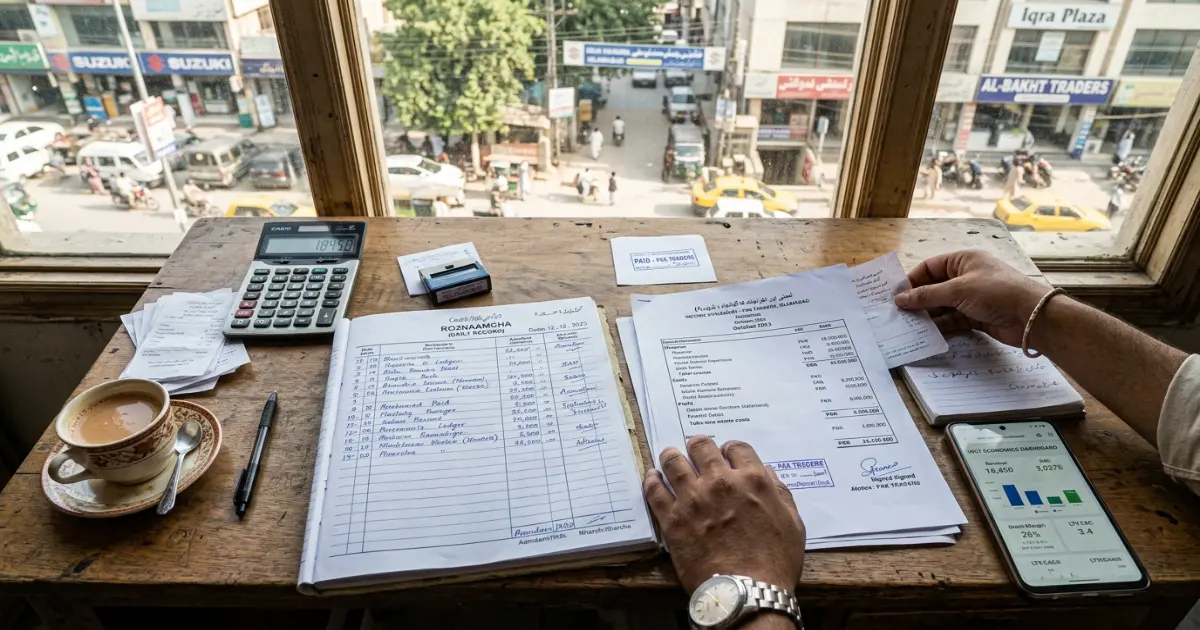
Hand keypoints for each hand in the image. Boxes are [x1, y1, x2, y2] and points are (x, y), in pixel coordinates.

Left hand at [642, 436, 805, 592]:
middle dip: (698, 446)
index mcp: (752, 480)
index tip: (725, 456)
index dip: (730, 449)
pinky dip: (652, 480)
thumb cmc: (775, 562)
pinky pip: (654, 490)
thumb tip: (767, 474)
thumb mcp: (793, 524)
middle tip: (695, 451)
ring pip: (673, 462)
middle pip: (701, 447)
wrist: (746, 592)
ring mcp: (693, 499)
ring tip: (670, 457)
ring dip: (672, 456)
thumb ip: (780, 493)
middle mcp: (720, 482)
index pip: (736, 447)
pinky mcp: (672, 519)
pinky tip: (653, 478)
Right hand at [893, 249, 1047, 346]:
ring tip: (908, 325)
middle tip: (898, 313)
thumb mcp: (958, 290)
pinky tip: (926, 333)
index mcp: (963, 260)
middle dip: (918, 300)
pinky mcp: (976, 316)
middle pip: (934, 287)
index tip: (896, 296)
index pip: (930, 267)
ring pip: (942, 305)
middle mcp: (966, 276)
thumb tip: (900, 299)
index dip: (912, 280)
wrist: (1031, 317)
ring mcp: (971, 297)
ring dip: (927, 314)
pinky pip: (952, 319)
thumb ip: (927, 296)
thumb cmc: (996, 292)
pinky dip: (940, 325)